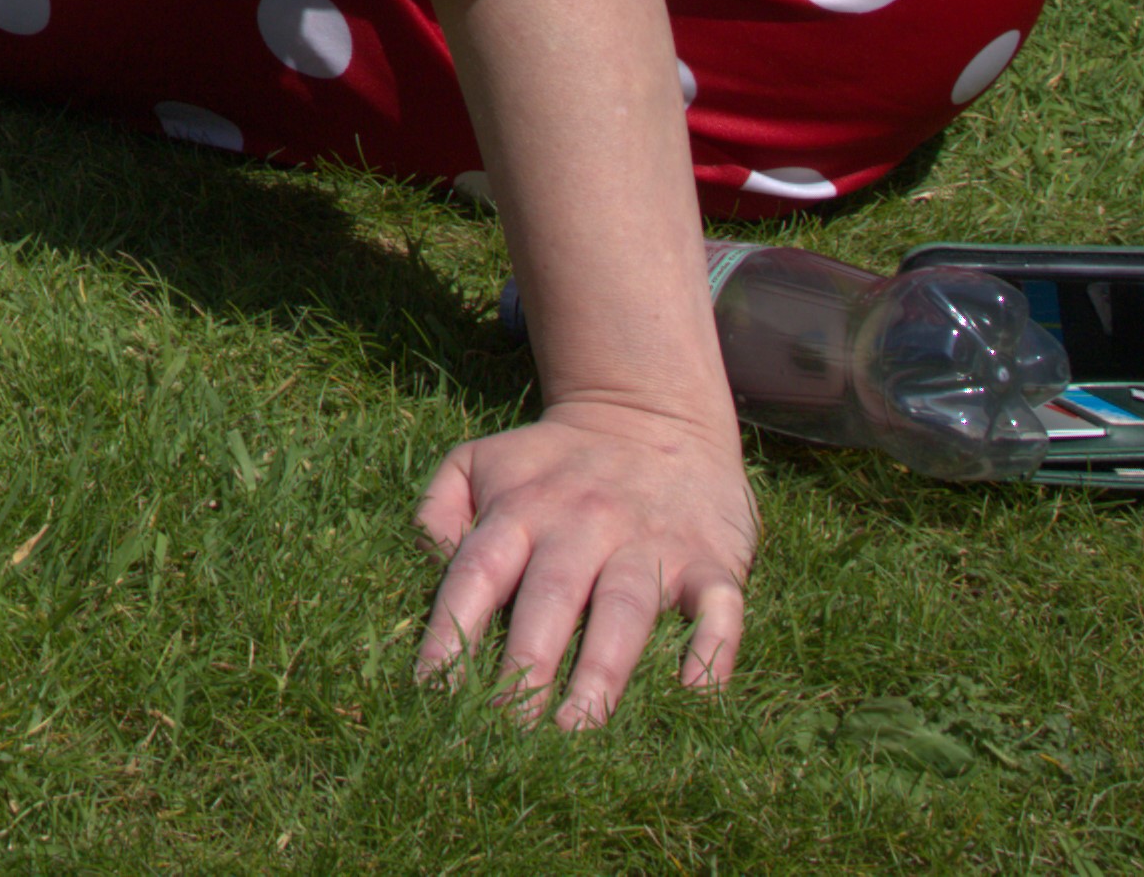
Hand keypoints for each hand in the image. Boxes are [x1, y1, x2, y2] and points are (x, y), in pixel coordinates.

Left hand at [411, 397, 752, 730]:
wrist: (651, 412)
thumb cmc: (553, 463)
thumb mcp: (481, 461)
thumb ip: (440, 509)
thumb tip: (425, 566)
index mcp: (520, 510)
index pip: (476, 574)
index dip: (452, 632)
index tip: (434, 692)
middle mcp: (582, 526)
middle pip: (550, 600)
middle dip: (527, 668)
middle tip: (508, 732)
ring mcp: (649, 543)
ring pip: (625, 609)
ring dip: (601, 673)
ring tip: (578, 730)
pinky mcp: (710, 559)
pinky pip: (718, 605)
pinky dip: (711, 647)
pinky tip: (694, 690)